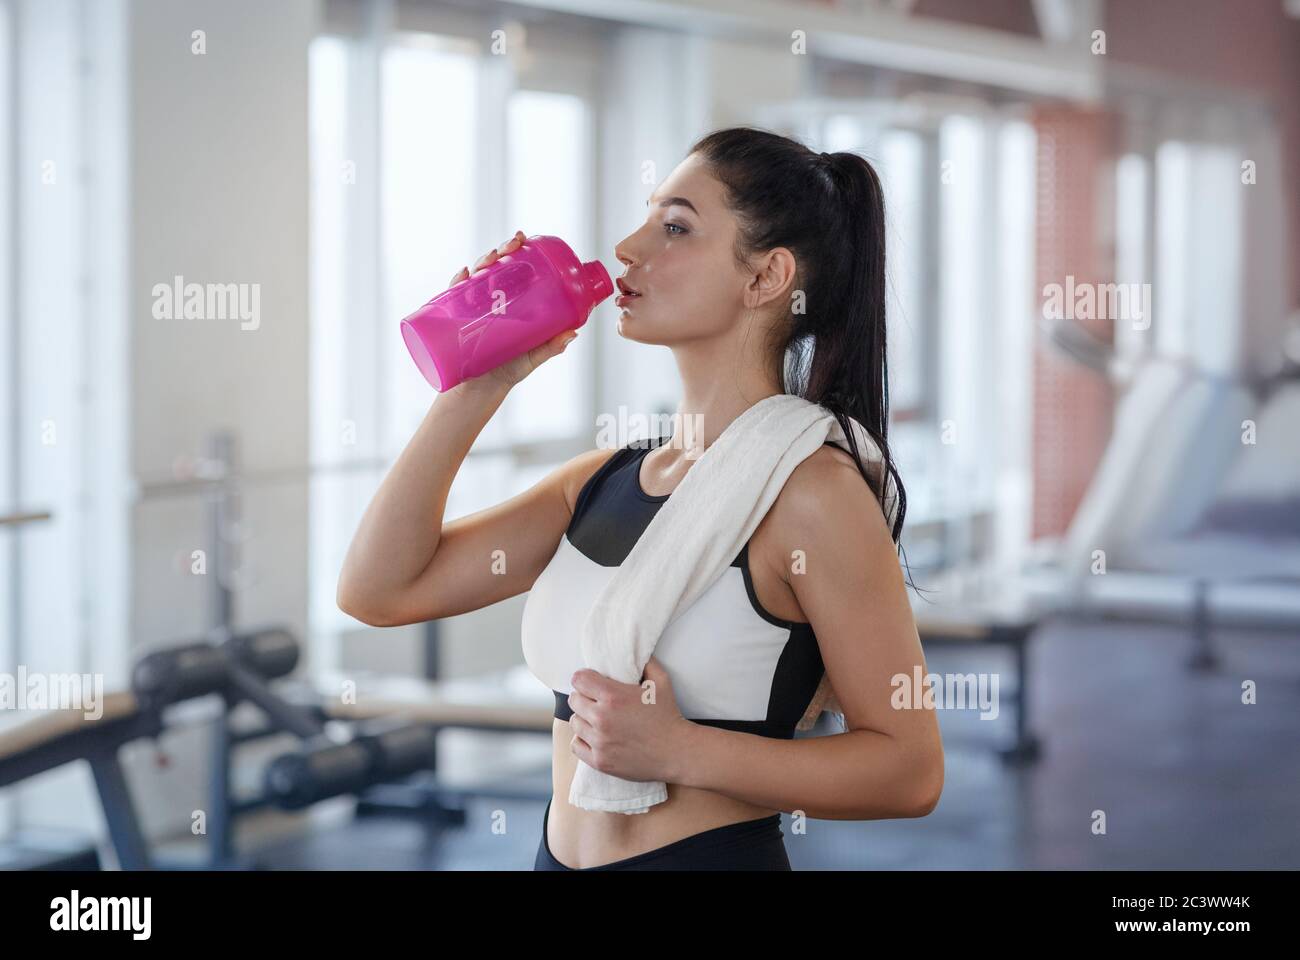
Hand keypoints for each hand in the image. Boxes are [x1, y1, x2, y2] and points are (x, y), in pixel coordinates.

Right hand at [446, 230, 577, 392]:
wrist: (479, 391)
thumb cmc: (508, 371)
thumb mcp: (532, 357)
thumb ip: (550, 347)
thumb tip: (572, 333)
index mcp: (511, 301)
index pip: (515, 269)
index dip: (518, 251)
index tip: (523, 240)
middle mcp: (491, 299)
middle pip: (495, 266)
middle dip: (501, 251)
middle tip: (510, 247)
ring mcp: (472, 307)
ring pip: (476, 276)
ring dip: (482, 262)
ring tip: (490, 260)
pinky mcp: (455, 318)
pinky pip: (452, 295)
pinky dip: (457, 282)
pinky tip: (463, 275)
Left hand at [567, 657, 689, 782]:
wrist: (676, 752)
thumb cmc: (668, 715)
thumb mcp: (661, 681)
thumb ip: (645, 662)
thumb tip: (634, 651)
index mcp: (613, 697)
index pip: (578, 680)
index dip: (585, 678)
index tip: (592, 682)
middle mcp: (602, 718)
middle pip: (574, 700)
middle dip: (584, 697)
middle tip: (596, 700)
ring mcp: (599, 742)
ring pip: (574, 722)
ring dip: (583, 718)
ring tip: (597, 719)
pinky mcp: (599, 761)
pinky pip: (576, 745)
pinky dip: (583, 740)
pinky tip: (595, 736)